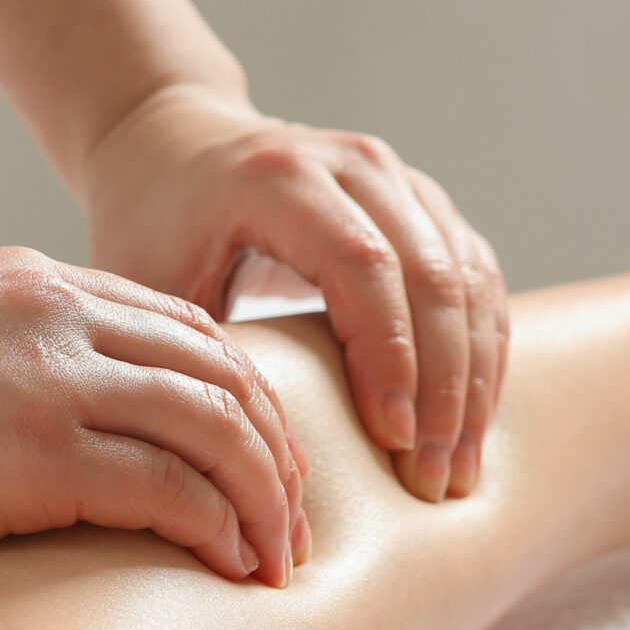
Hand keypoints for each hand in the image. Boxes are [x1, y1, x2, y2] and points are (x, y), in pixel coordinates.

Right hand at [0, 249, 308, 582]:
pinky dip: (219, 528)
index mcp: (31, 284)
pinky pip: (170, 486)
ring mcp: (50, 381)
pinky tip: (231, 568)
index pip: (182, 328)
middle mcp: (58, 316)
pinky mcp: (32, 455)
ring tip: (278, 561)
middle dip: (276, 448)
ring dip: (266, 498)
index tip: (260, 461)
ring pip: (218, 424)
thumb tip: (27, 428)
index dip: (240, 395)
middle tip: (295, 521)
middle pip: (224, 369)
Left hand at [82, 84, 508, 500]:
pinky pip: (478, 278)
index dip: (387, 357)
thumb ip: (190, 354)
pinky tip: (473, 422)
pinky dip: (482, 352)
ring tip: (458, 470)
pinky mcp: (425, 203)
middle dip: (443, 389)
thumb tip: (241, 461)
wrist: (176, 148)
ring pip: (468, 280)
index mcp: (279, 178)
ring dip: (474, 381)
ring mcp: (399, 178)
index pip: (361, 267)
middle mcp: (352, 165)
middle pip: (430, 277)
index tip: (392, 442)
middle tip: (434, 481)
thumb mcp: (146, 284)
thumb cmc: (152, 226)